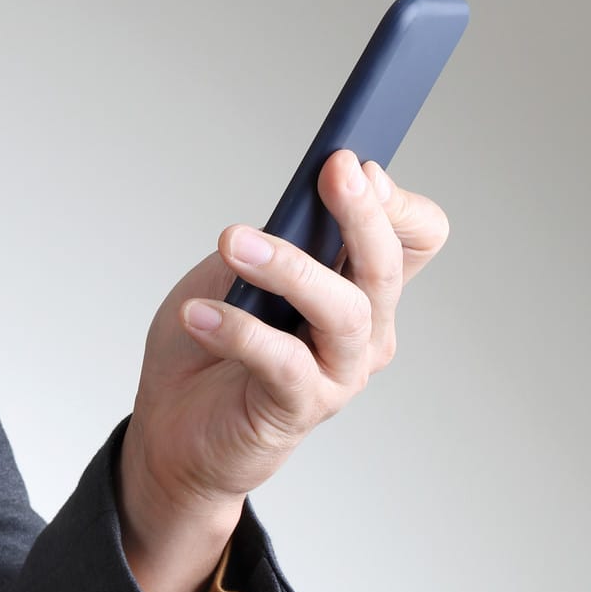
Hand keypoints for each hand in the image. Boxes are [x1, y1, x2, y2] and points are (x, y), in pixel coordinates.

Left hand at [119, 150, 451, 583]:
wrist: (175, 427)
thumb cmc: (209, 339)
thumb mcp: (235, 270)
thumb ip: (273, 239)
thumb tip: (299, 206)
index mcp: (357, 284)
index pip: (415, 237)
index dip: (395, 202)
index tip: (352, 164)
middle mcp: (365, 329)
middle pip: (386, 266)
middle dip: (362, 213)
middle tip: (332, 171)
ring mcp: (338, 371)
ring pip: (343, 311)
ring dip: (289, 268)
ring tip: (233, 242)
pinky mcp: (300, 408)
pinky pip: (284, 363)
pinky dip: (238, 331)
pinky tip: (199, 314)